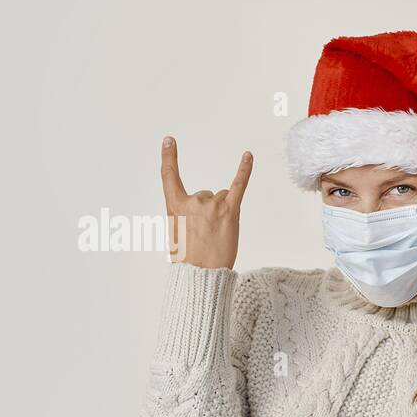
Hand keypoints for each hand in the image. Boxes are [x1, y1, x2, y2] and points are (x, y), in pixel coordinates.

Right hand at [160, 136, 251, 268]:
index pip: (169, 177)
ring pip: (221, 199)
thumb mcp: (177, 233)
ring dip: (222, 214)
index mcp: (174, 207)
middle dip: (208, 213)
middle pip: (205, 195)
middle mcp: (193, 201)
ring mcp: (212, 205)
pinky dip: (244, 170)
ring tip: (218, 235)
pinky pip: (238, 185)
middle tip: (205, 236)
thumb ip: (187, 214)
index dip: (169, 157)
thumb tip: (206, 206)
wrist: (202, 276)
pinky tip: (248, 155)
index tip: (169, 140)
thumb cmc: (189, 259)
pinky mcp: (230, 210)